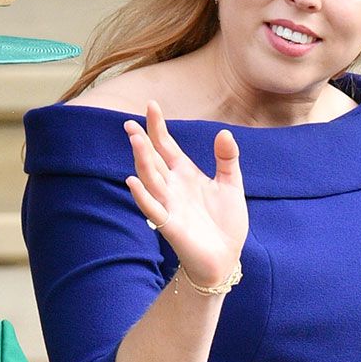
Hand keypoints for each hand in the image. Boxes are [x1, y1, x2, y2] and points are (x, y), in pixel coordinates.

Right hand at [124, 100, 248, 287]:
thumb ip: (227, 158)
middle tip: (130, 123)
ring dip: (142, 161)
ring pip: (150, 179)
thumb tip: (224, 132)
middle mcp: (172, 187)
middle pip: (153, 159)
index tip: (151, 105)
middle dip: (142, 142)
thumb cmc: (225, 222)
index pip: (166, 146)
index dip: (158, 127)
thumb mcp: (231, 184)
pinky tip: (133, 181)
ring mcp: (169, 205)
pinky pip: (153, 208)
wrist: (226, 256)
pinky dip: (142, 195)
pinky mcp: (170, 225)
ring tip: (135, 141)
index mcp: (185, 174)